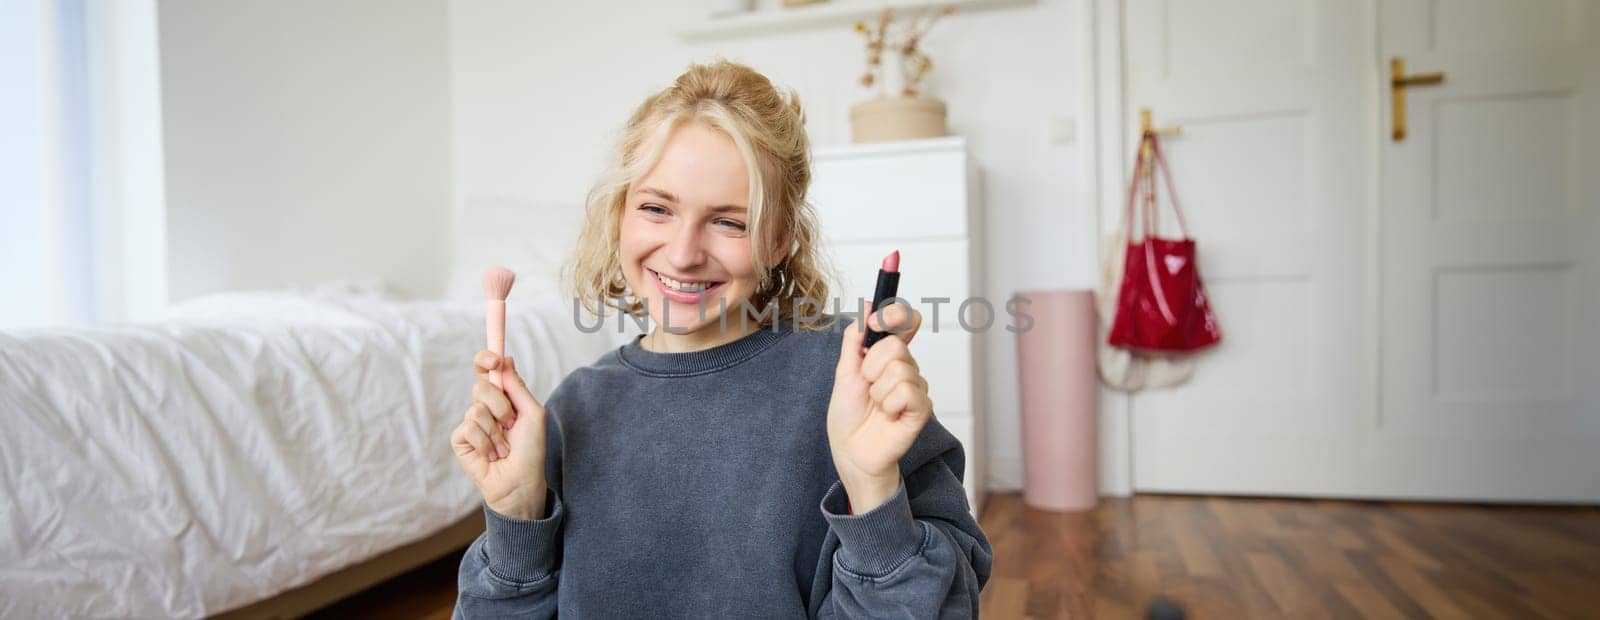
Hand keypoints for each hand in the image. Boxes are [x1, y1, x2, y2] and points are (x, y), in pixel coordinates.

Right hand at [450, 350, 548, 519]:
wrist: (521, 481)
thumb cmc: (531, 450)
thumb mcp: (532, 414)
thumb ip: (517, 387)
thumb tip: (506, 359)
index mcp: (503, 397)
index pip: (487, 370)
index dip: (485, 359)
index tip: (493, 360)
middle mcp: (485, 407)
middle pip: (481, 386)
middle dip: (500, 406)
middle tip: (511, 424)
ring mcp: (471, 423)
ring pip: (475, 410)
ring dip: (495, 431)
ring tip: (504, 447)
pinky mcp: (460, 440)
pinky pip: (468, 429)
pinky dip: (485, 443)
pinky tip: (491, 455)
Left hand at [828, 303, 932, 513]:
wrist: (850, 450)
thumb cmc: (849, 413)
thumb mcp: (845, 369)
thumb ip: (855, 337)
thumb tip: (868, 305)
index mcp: (889, 354)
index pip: (906, 320)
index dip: (895, 314)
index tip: (877, 321)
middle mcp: (907, 367)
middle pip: (896, 345)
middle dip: (870, 366)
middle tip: (866, 385)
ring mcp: (916, 387)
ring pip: (899, 369)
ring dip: (877, 390)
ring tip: (876, 405)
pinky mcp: (922, 408)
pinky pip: (906, 391)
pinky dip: (888, 404)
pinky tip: (887, 415)